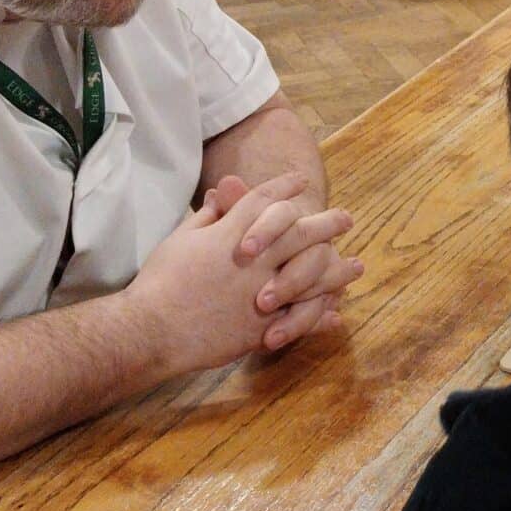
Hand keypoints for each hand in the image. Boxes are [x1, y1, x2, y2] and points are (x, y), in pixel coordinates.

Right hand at [130, 175, 361, 370]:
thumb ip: (206, 217)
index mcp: (232, 234)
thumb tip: (219, 195)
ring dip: (336, 270)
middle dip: (325, 224)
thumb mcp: (181, 239)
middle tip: (346, 218)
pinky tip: (336, 313)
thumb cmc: (161, 281)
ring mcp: (261, 294)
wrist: (153, 328)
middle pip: (299, 234)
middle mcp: (254, 261)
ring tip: (356, 265)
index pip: (264, 201)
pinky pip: (299, 319)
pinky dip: (319, 316)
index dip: (284, 188)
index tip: (302, 181)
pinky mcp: (261, 327)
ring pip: (310, 277)